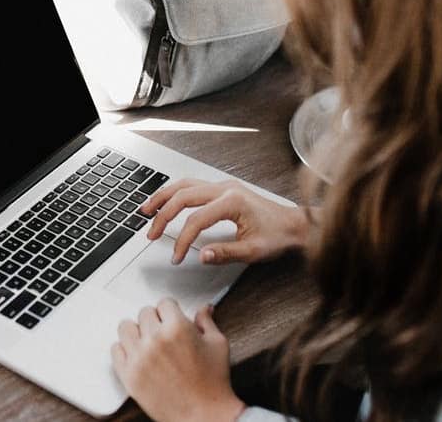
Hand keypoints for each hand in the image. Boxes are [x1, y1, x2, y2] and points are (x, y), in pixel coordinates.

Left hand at [111, 299, 244, 421]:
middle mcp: (155, 339)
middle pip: (144, 313)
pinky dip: (124, 350)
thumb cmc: (213, 384)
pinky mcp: (129, 375)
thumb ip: (206, 322)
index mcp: (177, 328)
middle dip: (155, 320)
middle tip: (163, 333)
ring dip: (137, 332)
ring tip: (147, 341)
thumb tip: (204, 308)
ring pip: (126, 327)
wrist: (204, 416)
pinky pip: (115, 350)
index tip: (172, 317)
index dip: (171, 311)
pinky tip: (137, 355)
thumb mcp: (217, 345)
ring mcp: (139, 357)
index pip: (164, 303)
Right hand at [142, 178, 309, 264]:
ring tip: (146, 210)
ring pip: (184, 185)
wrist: (294, 224)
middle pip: (183, 196)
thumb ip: (225, 253)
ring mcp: (223, 185)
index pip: (196, 220)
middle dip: (163, 215)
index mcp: (232, 202)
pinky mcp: (223, 188)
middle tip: (151, 233)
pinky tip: (166, 201)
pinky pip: (192, 185)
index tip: (176, 256)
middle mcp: (225, 188)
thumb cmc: (278, 236)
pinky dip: (175, 193)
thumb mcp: (253, 251)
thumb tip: (201, 255)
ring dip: (163, 197)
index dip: (182, 240)